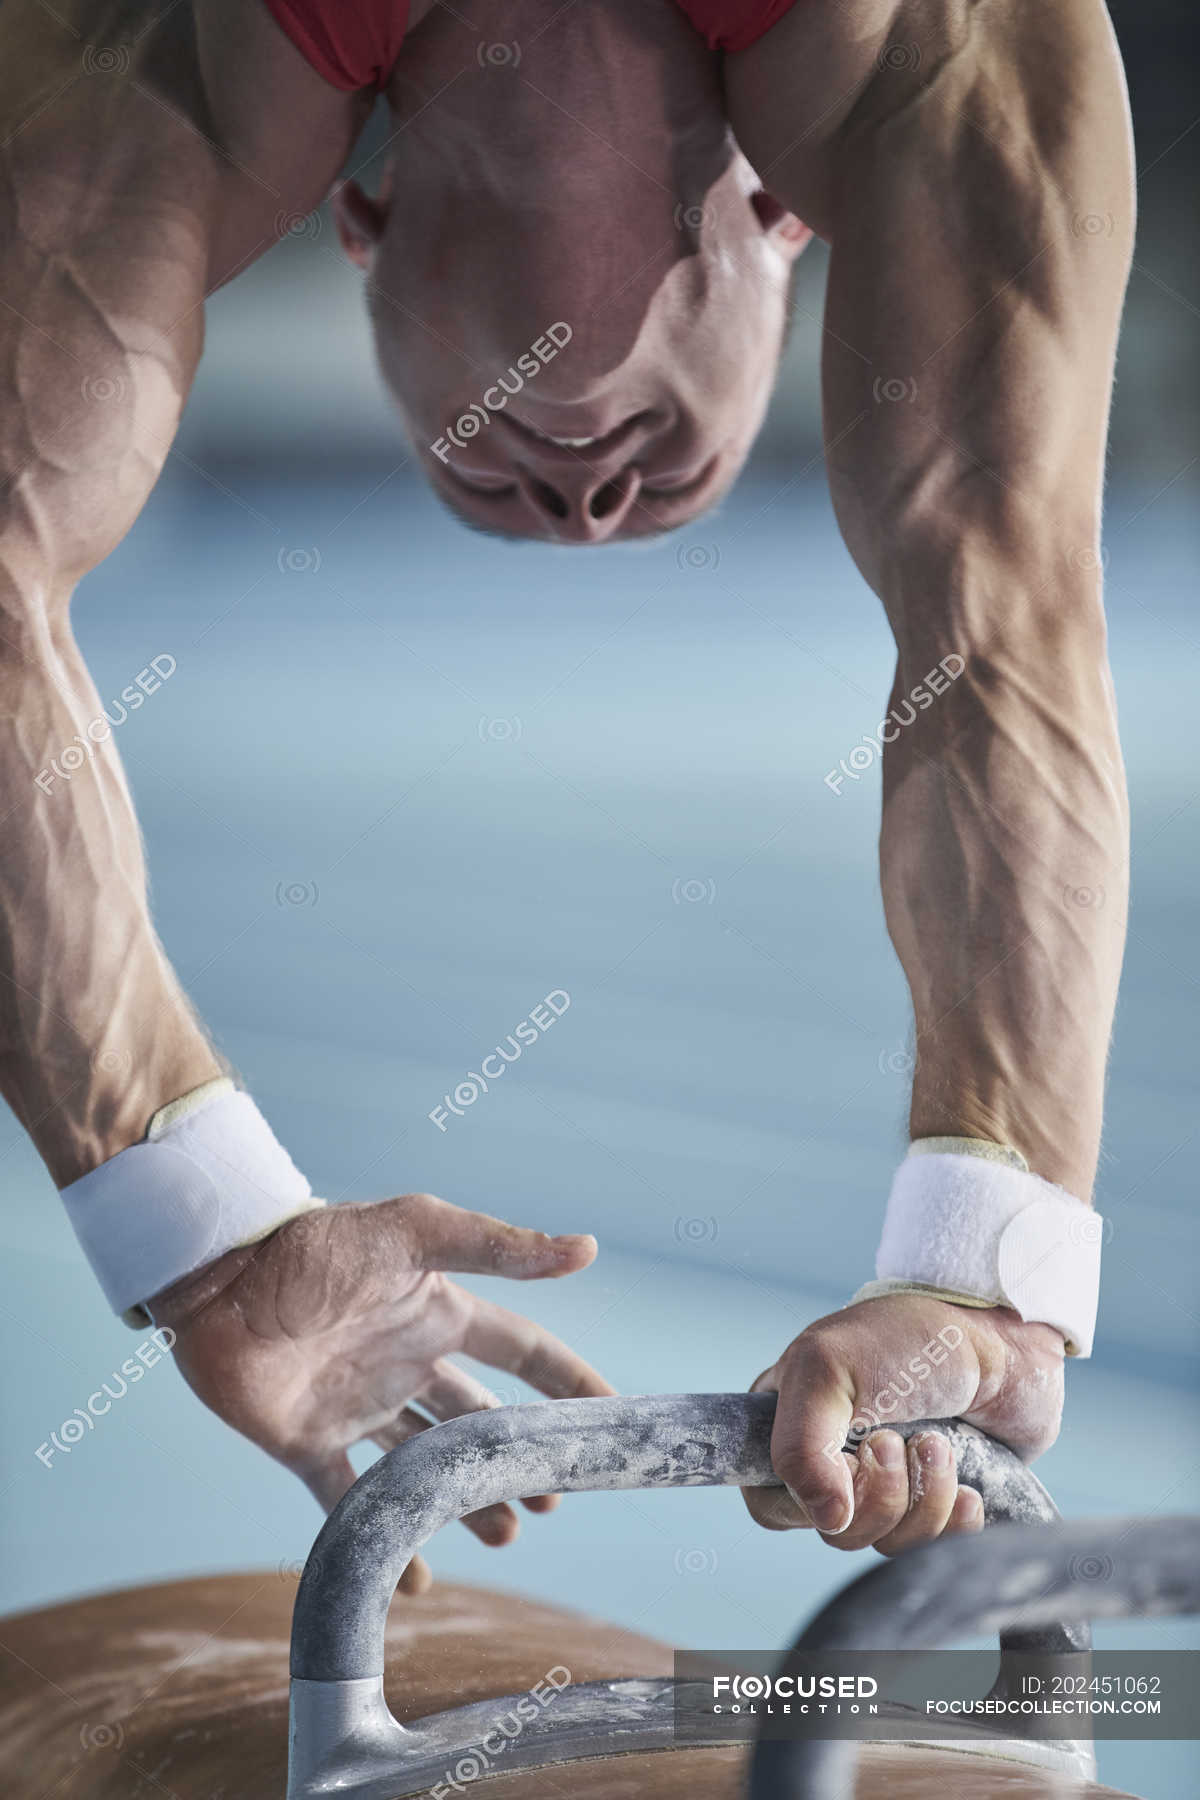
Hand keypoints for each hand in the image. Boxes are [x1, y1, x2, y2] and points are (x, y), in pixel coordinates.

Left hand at [153, 1192, 611, 1591]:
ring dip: (465, 1502)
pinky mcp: (306, 1443)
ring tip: (505, 1536)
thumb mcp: (413, 1231)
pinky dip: (385, 1541)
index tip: (613, 1416)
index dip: (567, 1381)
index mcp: (436, 1312)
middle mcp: (404, 1361)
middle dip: (516, 1459)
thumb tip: (585, 1248)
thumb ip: (497, 1246)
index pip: (522, 1351)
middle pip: (478, 1421)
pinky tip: (417, 1580)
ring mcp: (358, 1405)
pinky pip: (352, 1501)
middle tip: (550, 1502)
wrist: (212, 1276)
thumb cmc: (314, 1244)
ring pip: (427, 1465)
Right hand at [744, 1292, 1064, 1553]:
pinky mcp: (934, 1502)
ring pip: (884, 1542)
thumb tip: (826, 1520)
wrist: (1002, 1342)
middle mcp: (833, 1460)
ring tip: (940, 1446)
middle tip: (900, 1441)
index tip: (847, 1462)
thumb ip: (801, 1447)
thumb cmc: (909, 1338)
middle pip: (834, 1531)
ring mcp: (886, 1483)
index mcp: (791, 1424)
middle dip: (880, 1494)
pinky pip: (933, 1548)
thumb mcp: (830, 1369)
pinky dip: (954, 1525)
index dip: (808, 1500)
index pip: (770, 1500)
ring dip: (922, 1500)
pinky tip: (968, 1490)